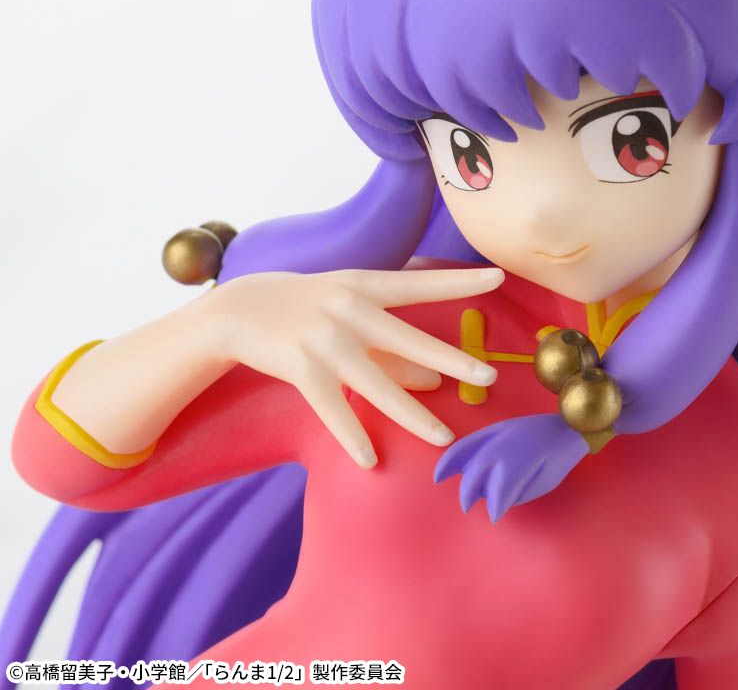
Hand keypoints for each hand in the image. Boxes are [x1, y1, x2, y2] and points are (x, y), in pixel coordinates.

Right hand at [204, 266, 503, 468]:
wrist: (240, 309)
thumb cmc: (309, 306)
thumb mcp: (350, 312)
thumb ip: (392, 344)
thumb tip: (435, 381)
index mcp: (363, 286)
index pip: (420, 284)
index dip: (459, 281)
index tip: (498, 276)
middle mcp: (349, 310)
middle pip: (409, 339)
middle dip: (451, 359)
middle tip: (488, 376)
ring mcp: (324, 340)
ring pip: (377, 386)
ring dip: (412, 416)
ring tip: (443, 438)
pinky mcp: (301, 369)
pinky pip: (333, 410)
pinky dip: (352, 436)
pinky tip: (370, 460)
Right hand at [433, 413, 588, 521]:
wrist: (568, 426)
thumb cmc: (561, 458)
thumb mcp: (546, 480)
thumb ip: (520, 491)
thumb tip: (498, 499)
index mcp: (524, 456)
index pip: (503, 483)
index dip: (497, 502)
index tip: (494, 517)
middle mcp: (507, 441)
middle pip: (480, 466)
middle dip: (470, 488)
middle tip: (468, 507)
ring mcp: (499, 431)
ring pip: (470, 448)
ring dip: (453, 465)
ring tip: (440, 479)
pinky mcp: (496, 428)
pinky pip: (471, 439)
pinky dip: (456, 450)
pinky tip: (446, 462)